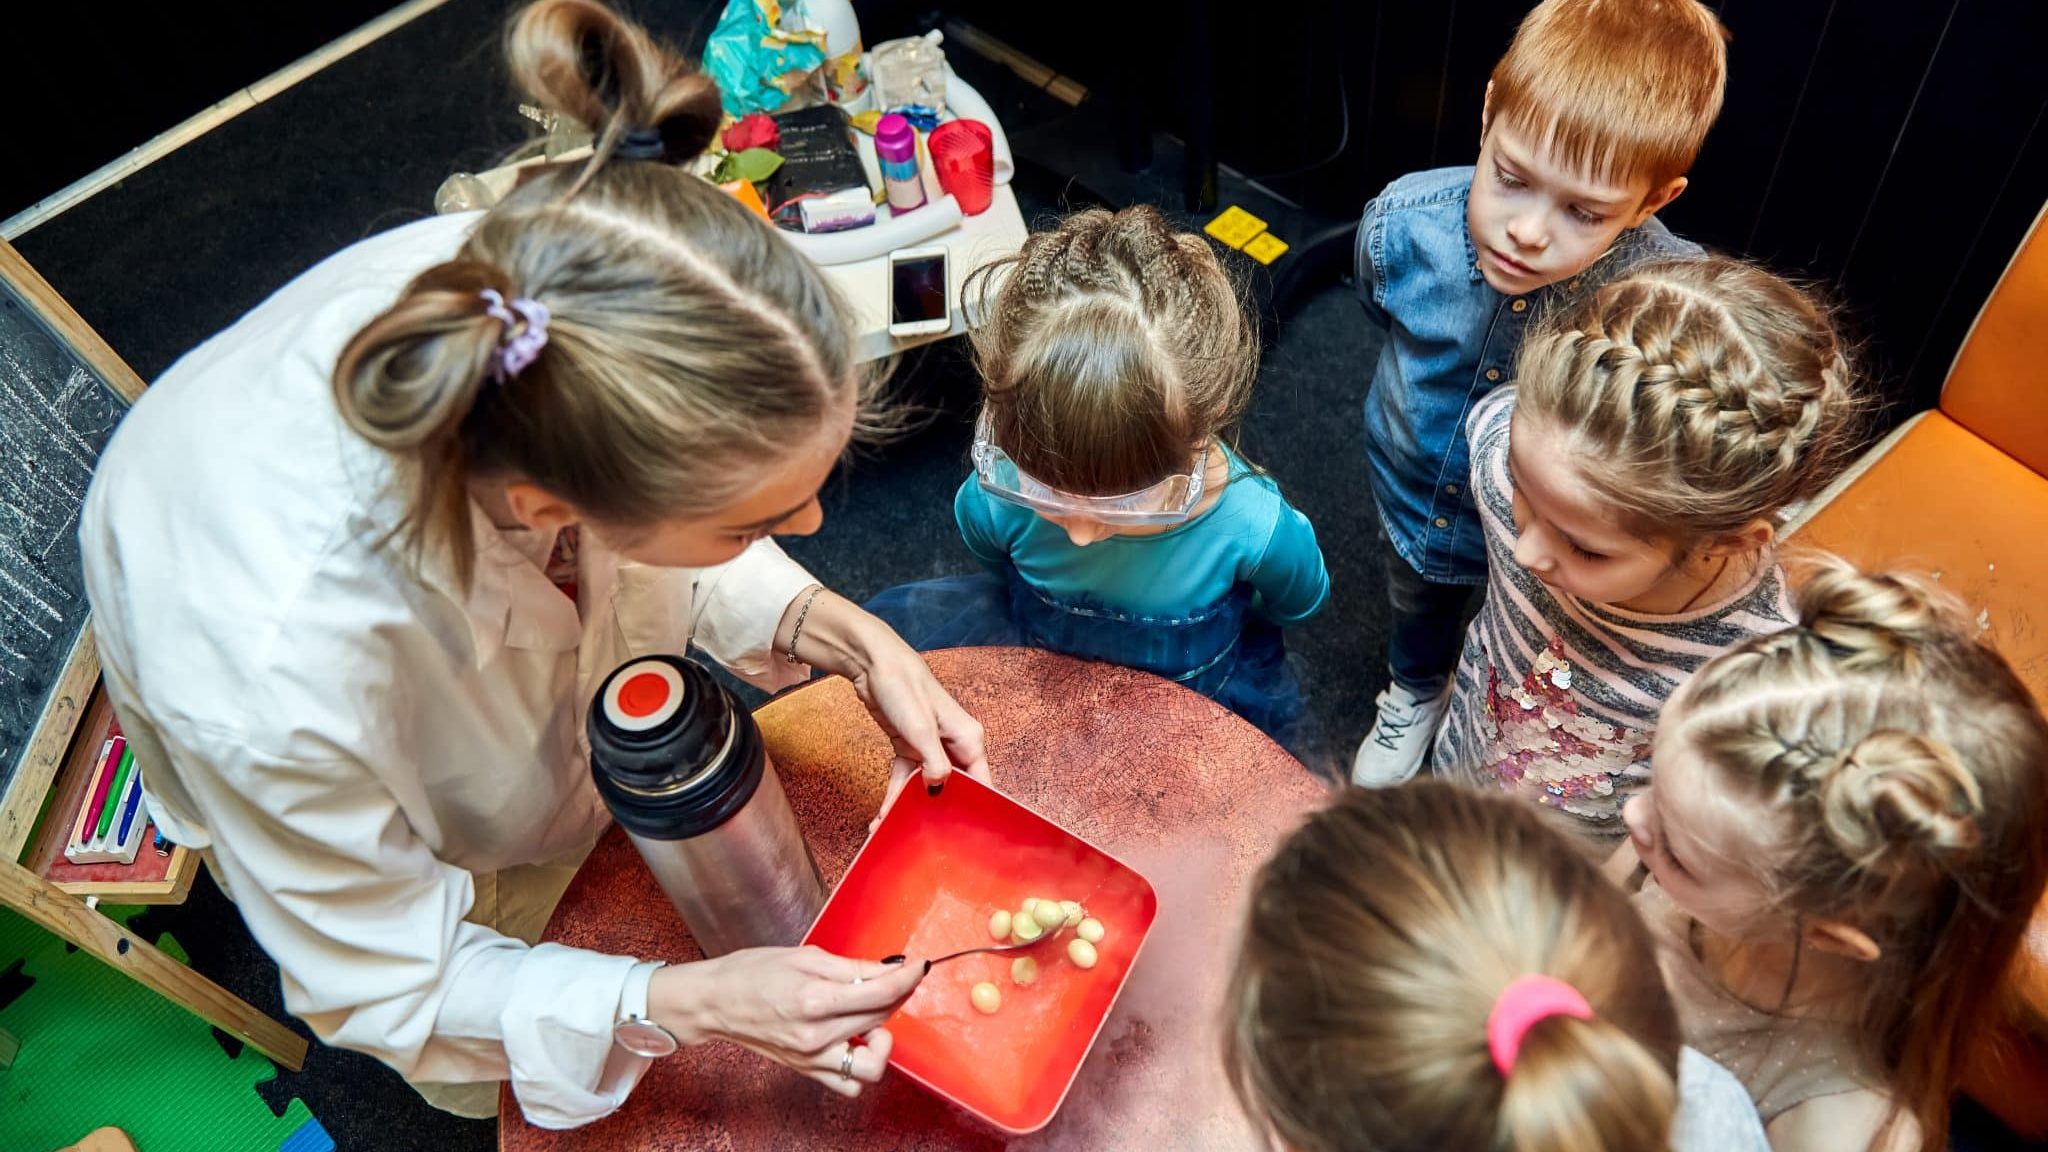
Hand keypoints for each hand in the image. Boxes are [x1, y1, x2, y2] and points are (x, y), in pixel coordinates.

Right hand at [651, 947, 924, 1096]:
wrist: (717, 1002)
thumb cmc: (754, 973)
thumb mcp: (806, 958)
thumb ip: (852, 967)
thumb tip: (890, 968)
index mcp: (815, 999)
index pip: (881, 992)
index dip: (908, 977)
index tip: (919, 966)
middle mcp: (816, 1035)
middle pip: (881, 1019)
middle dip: (897, 996)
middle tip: (894, 979)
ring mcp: (812, 1058)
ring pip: (872, 1065)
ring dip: (883, 1041)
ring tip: (871, 1018)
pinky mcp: (807, 1070)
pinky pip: (848, 1084)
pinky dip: (861, 1066)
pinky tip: (856, 1041)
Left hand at [778, 591, 990, 821]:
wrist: (873, 665)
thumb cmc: (903, 688)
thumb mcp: (920, 730)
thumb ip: (934, 763)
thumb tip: (940, 789)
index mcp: (969, 739)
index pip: (982, 783)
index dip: (975, 808)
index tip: (964, 834)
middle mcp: (954, 745)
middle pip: (953, 788)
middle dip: (938, 813)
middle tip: (925, 838)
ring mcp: (931, 747)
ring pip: (925, 786)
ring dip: (909, 808)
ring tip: (891, 831)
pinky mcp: (910, 747)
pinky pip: (906, 779)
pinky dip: (895, 796)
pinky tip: (883, 815)